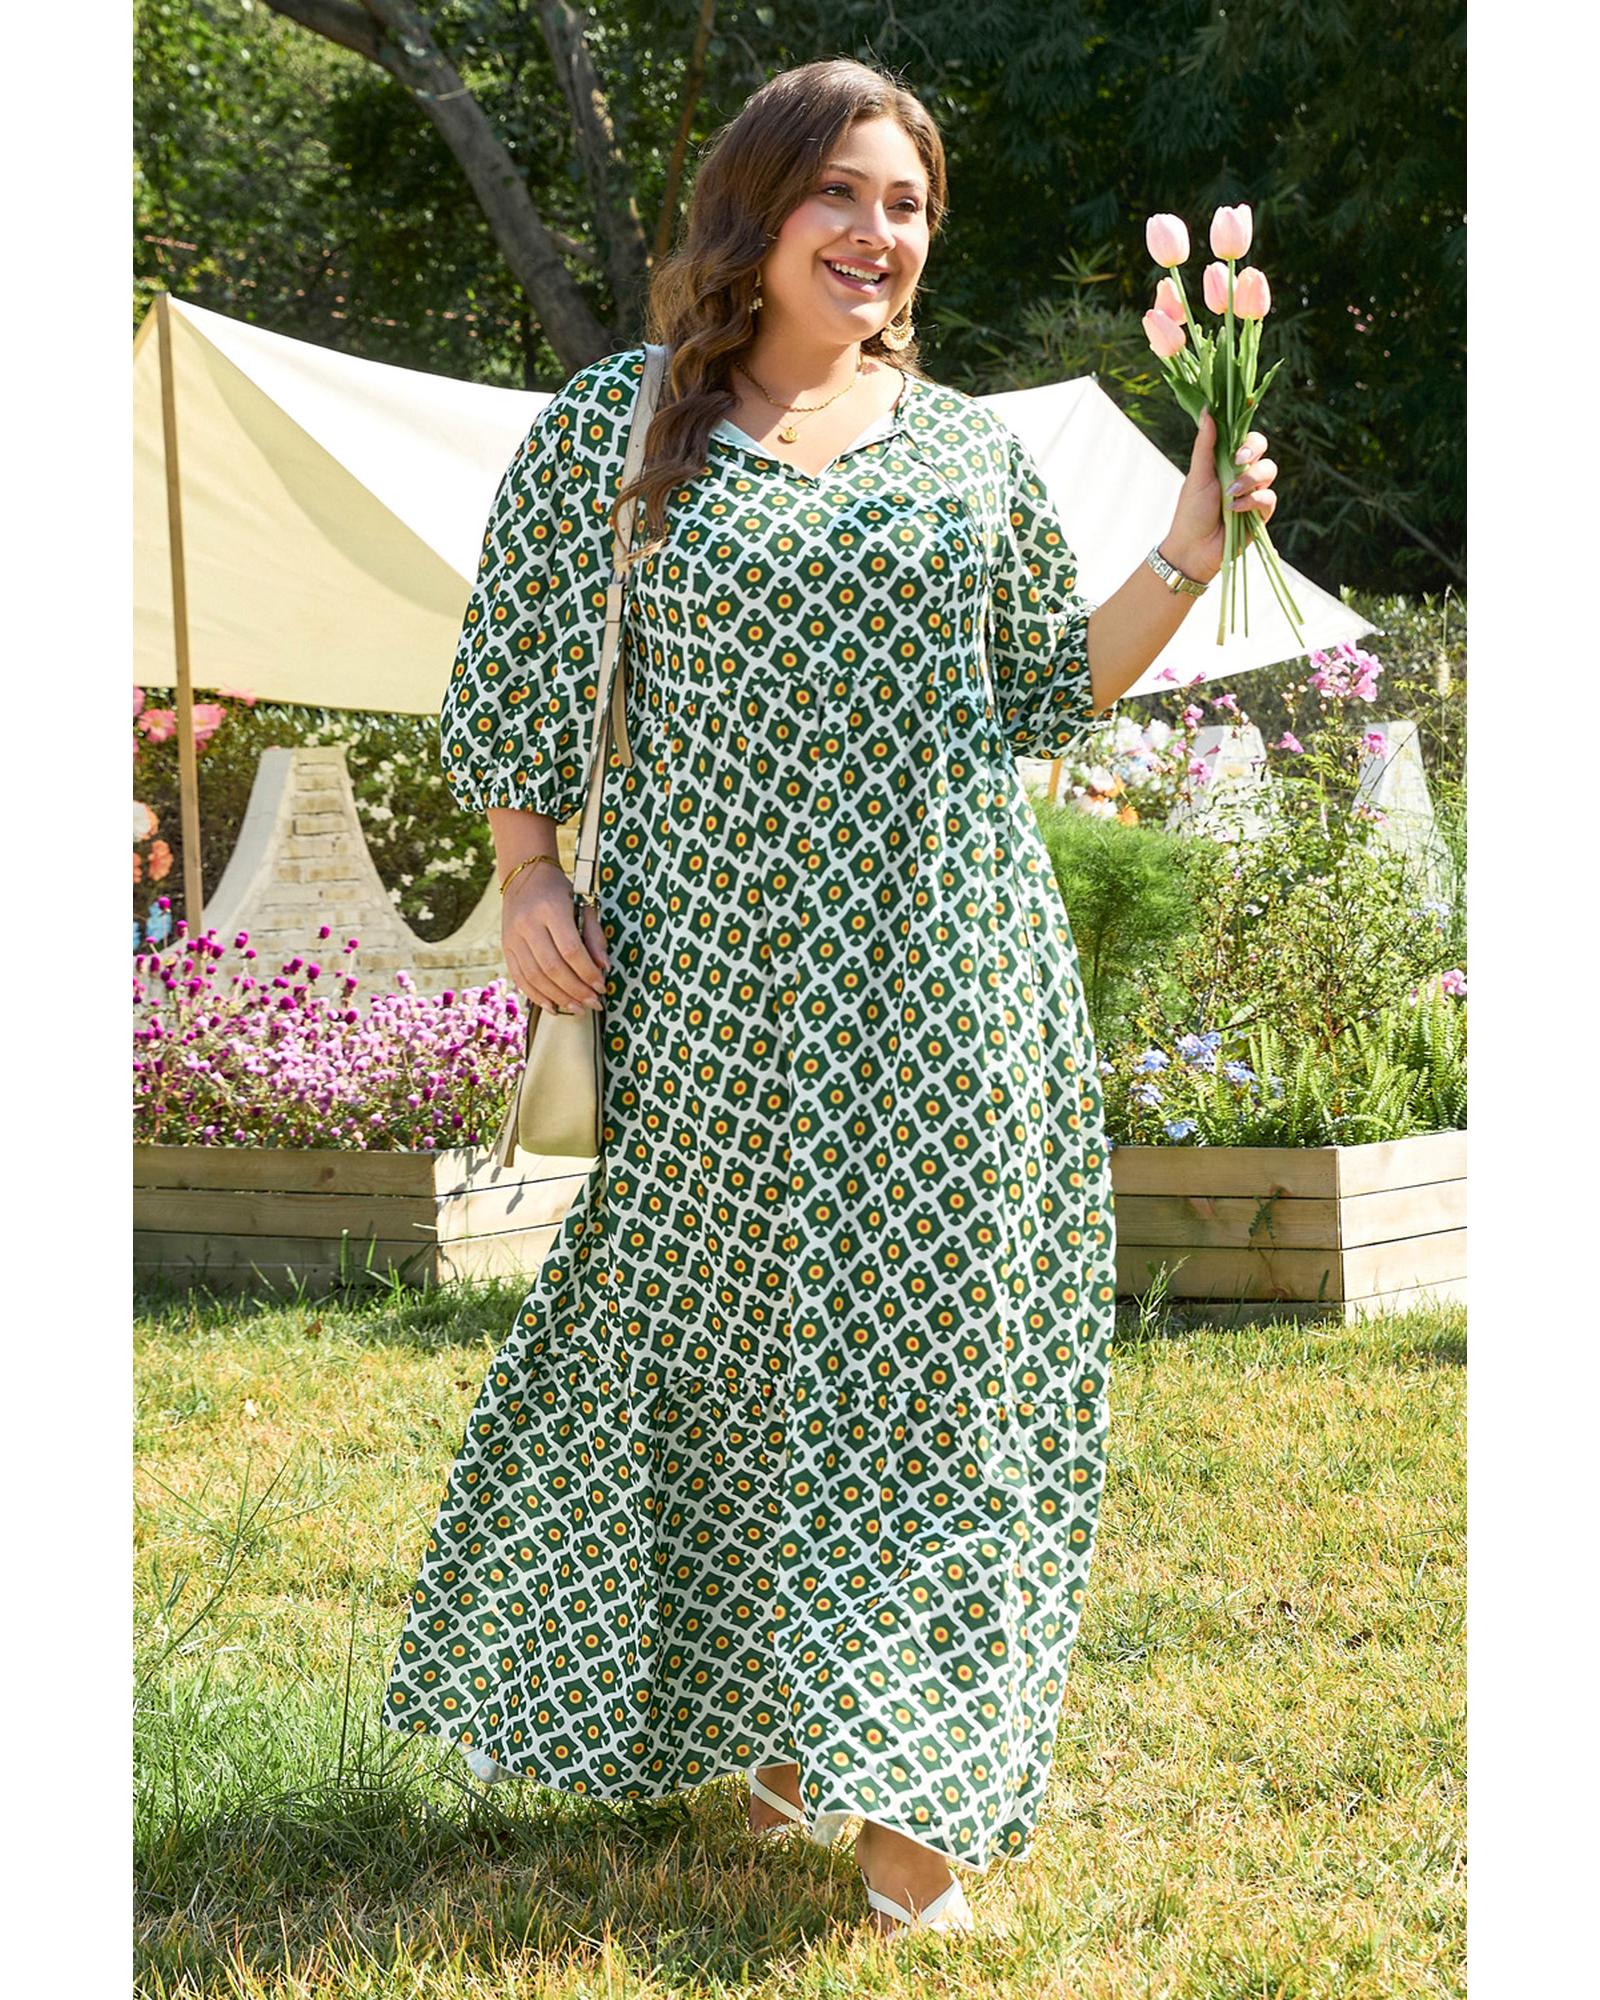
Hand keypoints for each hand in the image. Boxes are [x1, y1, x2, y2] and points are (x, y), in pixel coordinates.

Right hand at [500, 863, 609, 1014]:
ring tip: (578, 1009)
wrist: (524, 876)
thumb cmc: (560, 891)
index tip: (601, 986)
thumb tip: (603, 968)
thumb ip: (594, 935)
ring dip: (559, 997)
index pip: (571, 950)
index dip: (587, 972)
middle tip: (593, 1002)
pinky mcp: (506, 947)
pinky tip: (554, 1006)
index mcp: (550, 909)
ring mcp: (513, 937)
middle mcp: (528, 924)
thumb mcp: (583, 904)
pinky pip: (520, 978)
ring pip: (535, 977)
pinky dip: (537, 996)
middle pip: (553, 967)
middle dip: (576, 990)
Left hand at [1163, 406, 1278, 582]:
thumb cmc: (1191, 512)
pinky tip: (1235, 509)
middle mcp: (1242, 474)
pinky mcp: (1261, 513)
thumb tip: (1206, 410)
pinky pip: (1269, 498)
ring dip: (1250, 480)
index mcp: (1226, 461)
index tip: (1235, 443)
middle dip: (1253, 452)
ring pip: (1270, 471)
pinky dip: (1253, 501)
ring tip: (1231, 494)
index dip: (1246, 436)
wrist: (1193, 549)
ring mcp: (1253, 492)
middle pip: (1263, 449)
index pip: (1245, 437)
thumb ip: (1205, 444)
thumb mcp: (1197, 475)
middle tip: (1238, 461)